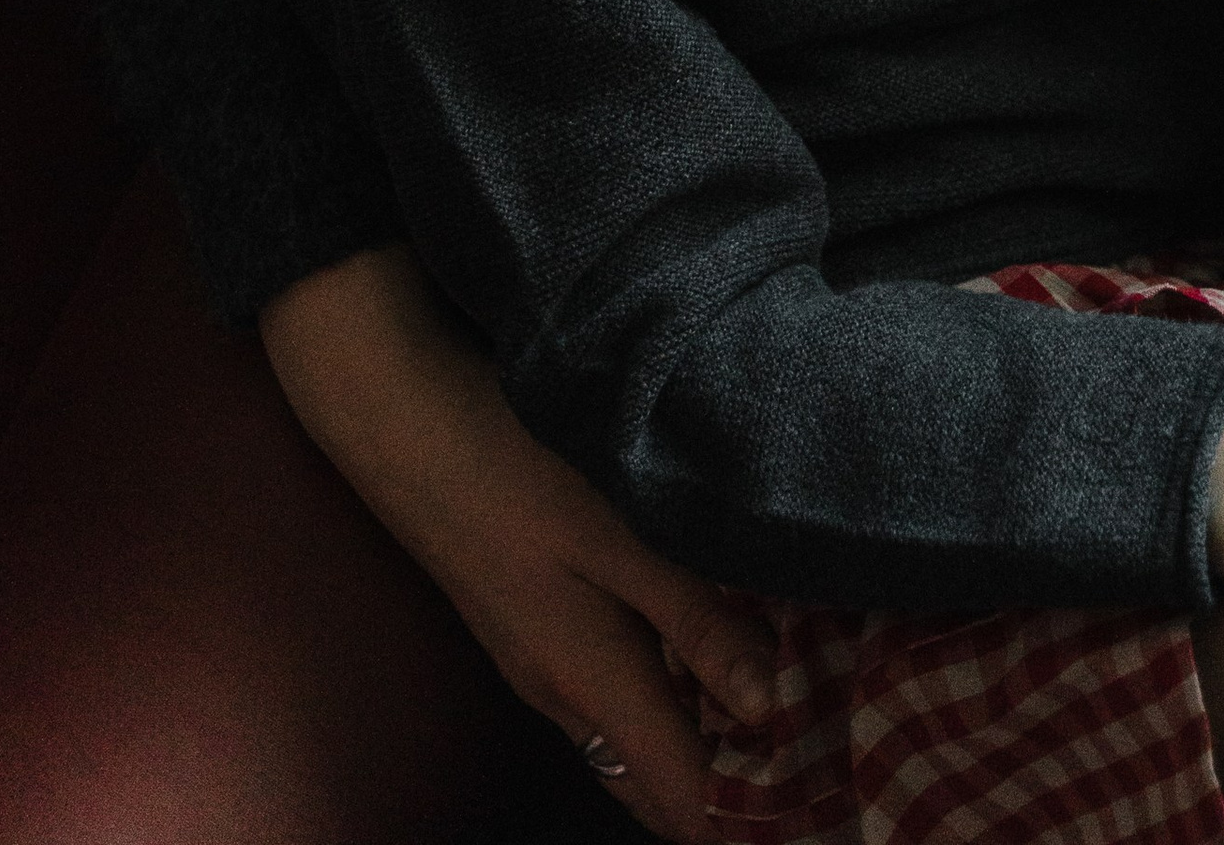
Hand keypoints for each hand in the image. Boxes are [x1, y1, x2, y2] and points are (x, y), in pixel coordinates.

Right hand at [260, 247, 773, 838]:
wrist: (404, 418)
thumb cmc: (517, 466)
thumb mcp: (620, 534)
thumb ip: (696, 621)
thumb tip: (773, 711)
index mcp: (592, 685)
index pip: (680, 801)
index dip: (746, 815)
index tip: (819, 794)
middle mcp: (563, 694)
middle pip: (659, 780)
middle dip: (733, 783)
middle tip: (817, 747)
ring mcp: (542, 660)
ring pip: (638, 735)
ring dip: (705, 734)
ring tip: (790, 699)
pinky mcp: (536, 621)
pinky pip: (617, 690)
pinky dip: (673, 690)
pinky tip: (714, 640)